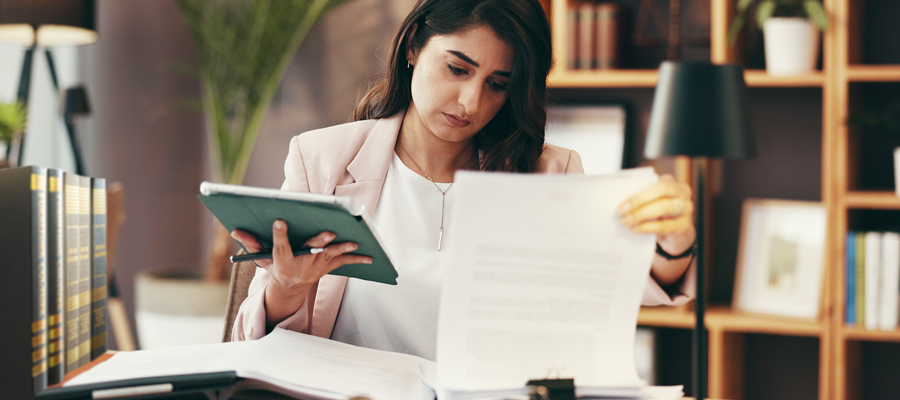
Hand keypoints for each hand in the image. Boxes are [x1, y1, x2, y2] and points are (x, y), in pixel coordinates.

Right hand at [230, 220, 371, 293]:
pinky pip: (345, 262)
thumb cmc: (274, 267)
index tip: (279, 221)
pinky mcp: (329, 266)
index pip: (280, 246)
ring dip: (343, 248)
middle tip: (328, 231)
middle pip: (311, 250)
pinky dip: (357, 259)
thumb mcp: (260, 258)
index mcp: (283, 261)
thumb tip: (235, 230)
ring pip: (332, 255)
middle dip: (320, 241)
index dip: (279, 234)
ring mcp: (317, 266)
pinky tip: (370, 256)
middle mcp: (302, 265)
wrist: (290, 288)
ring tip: (353, 241)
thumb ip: (250, 243)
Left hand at [617, 174, 693, 235]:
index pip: (655, 183)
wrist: (675, 231)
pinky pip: (666, 226)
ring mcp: (685, 208)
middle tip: (621, 213)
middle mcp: (681, 192)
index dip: (638, 195)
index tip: (621, 205)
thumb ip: (641, 198)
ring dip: (642, 215)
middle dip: (639, 202)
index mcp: (669, 182)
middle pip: (661, 192)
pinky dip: (649, 227)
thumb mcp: (650, 201)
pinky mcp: (684, 225)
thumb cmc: (657, 211)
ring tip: (627, 222)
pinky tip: (636, 229)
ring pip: (665, 207)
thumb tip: (622, 204)